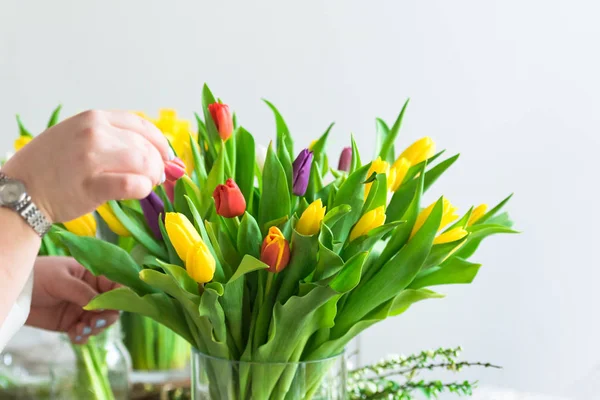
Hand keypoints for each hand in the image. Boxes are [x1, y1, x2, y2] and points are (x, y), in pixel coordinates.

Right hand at [2, 110, 170, 222]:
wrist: (21, 189)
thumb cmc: (53, 165)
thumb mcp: (78, 135)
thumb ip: (112, 137)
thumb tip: (157, 152)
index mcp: (93, 118)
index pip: (142, 125)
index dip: (161, 143)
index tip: (166, 157)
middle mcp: (94, 134)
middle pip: (146, 147)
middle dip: (157, 165)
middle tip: (154, 177)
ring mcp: (91, 159)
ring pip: (144, 164)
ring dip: (152, 177)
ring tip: (145, 184)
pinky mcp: (91, 186)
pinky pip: (132, 185)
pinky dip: (142, 189)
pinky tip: (139, 191)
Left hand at [26, 256, 119, 342]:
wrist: (15, 294)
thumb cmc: (38, 276)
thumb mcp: (61, 280)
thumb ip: (83, 292)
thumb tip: (105, 306)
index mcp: (92, 275)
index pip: (115, 284)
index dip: (121, 295)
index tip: (120, 306)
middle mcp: (90, 292)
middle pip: (111, 306)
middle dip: (107, 316)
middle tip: (96, 323)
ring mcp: (81, 308)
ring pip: (100, 322)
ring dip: (94, 328)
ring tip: (80, 329)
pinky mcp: (71, 323)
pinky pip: (84, 332)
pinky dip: (82, 336)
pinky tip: (74, 335)